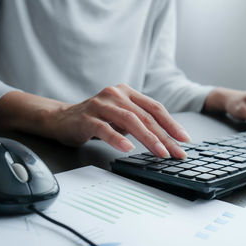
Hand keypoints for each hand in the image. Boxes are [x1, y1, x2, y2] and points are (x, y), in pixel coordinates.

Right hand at [0, 85, 189, 158]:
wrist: (61, 119)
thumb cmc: (96, 119)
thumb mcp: (121, 117)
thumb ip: (140, 121)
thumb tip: (167, 139)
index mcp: (127, 93)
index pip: (155, 108)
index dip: (171, 124)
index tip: (184, 139)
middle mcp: (116, 94)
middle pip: (146, 116)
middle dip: (164, 136)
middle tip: (176, 152)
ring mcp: (101, 104)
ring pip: (130, 121)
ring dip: (148, 138)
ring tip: (160, 153)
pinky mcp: (87, 118)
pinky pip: (104, 129)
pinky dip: (117, 139)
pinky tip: (128, 148)